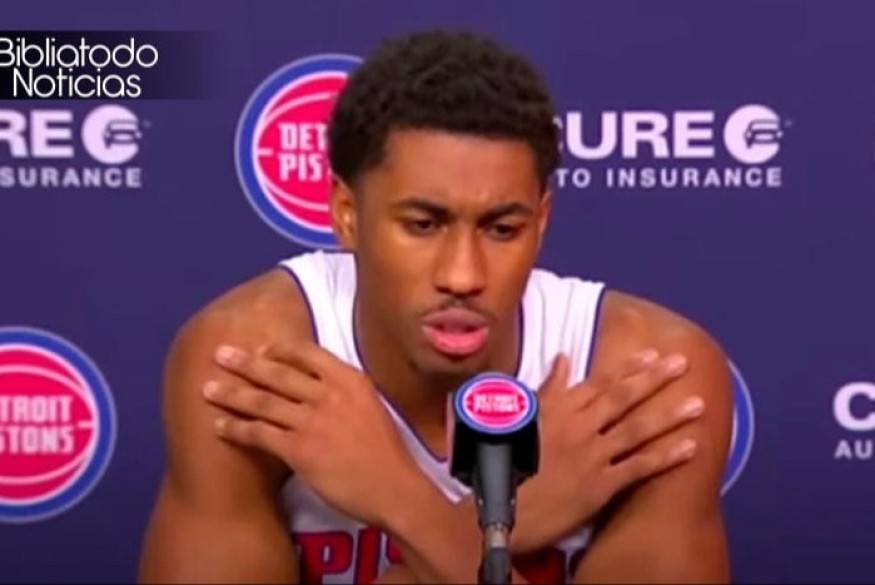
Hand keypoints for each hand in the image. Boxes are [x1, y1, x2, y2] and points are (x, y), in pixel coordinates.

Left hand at [202, 341, 419, 528]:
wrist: (394, 487)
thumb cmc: (387, 452)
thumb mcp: (373, 406)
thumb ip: (346, 392)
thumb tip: (320, 387)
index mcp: (350, 379)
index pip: (307, 353)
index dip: (278, 349)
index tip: (260, 348)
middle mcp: (328, 394)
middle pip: (277, 373)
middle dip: (244, 363)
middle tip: (220, 354)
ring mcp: (312, 421)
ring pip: (262, 401)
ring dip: (231, 394)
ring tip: (206, 388)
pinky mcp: (299, 450)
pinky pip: (259, 434)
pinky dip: (235, 428)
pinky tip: (218, 426)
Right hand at [515, 349, 701, 550]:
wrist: (494, 506)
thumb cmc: (500, 461)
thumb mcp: (520, 417)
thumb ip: (547, 388)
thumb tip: (563, 357)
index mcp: (557, 409)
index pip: (599, 382)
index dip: (628, 368)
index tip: (652, 353)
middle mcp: (579, 427)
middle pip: (623, 398)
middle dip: (655, 379)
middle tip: (683, 363)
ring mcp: (591, 456)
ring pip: (637, 429)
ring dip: (670, 415)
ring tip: (698, 402)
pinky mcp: (599, 486)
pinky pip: (638, 468)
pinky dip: (666, 457)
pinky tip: (690, 447)